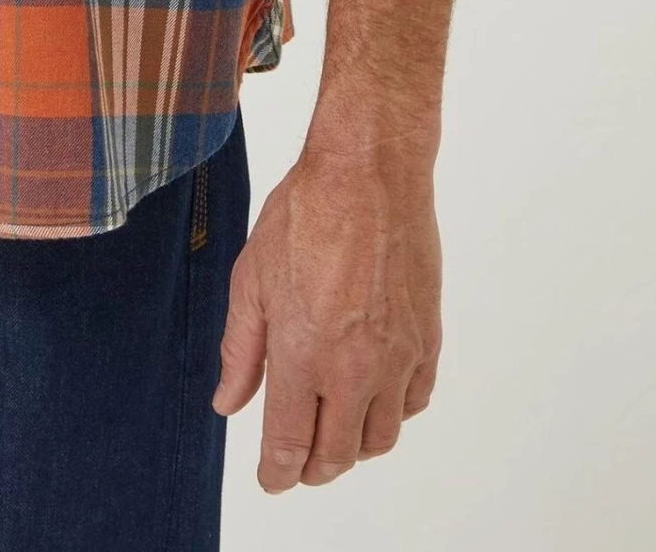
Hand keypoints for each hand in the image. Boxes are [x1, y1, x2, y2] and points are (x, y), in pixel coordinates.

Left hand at [211, 142, 442, 490]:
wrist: (368, 175)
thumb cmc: (305, 215)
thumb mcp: (251, 279)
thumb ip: (240, 349)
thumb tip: (228, 402)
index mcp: (301, 354)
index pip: (288, 445)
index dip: (276, 473)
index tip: (270, 479)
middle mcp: (353, 368)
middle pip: (336, 455)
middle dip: (312, 468)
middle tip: (297, 462)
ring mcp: (396, 358)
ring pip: (379, 439)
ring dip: (353, 447)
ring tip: (332, 429)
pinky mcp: (427, 341)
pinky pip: (414, 403)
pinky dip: (392, 414)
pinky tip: (372, 395)